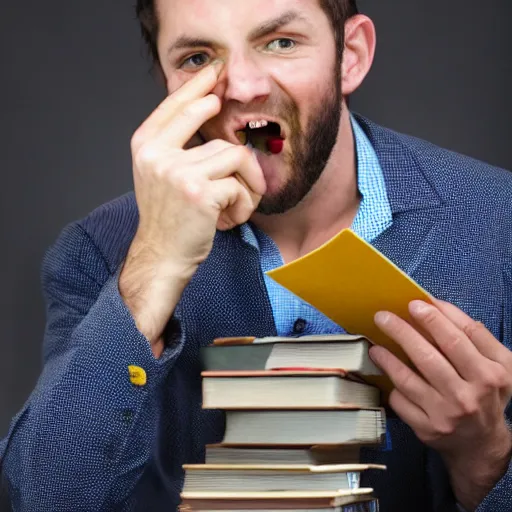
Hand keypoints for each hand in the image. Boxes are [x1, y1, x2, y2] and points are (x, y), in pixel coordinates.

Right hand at [120, 60, 265, 352]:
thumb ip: (177, 144)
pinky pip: (239, 185)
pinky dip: (243, 204)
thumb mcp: (162, 174)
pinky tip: (229, 218)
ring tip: (234, 207)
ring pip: (235, 156)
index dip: (197, 86)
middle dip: (238, 150)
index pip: (175, 104)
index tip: (215, 71)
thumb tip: (207, 109)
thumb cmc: (169, 218)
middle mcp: (157, 153)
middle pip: (213, 124)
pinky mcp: (199, 191)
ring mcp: (177, 171)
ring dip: (245, 186)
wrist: (162, 256)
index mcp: (146, 145)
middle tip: (247, 169)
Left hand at [370, 299, 511, 509]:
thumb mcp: (499, 365)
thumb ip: (477, 336)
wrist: (483, 445)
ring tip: (376, 345)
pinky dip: (391, 385)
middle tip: (383, 316)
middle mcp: (467, 395)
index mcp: (488, 374)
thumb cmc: (487, 394)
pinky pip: (401, 401)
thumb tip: (441, 307)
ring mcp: (445, 415)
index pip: (457, 339)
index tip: (413, 304)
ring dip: (387, 358)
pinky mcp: (427, 429)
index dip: (434, 319)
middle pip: (427, 356)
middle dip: (402, 332)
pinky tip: (385, 374)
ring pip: (407, 379)